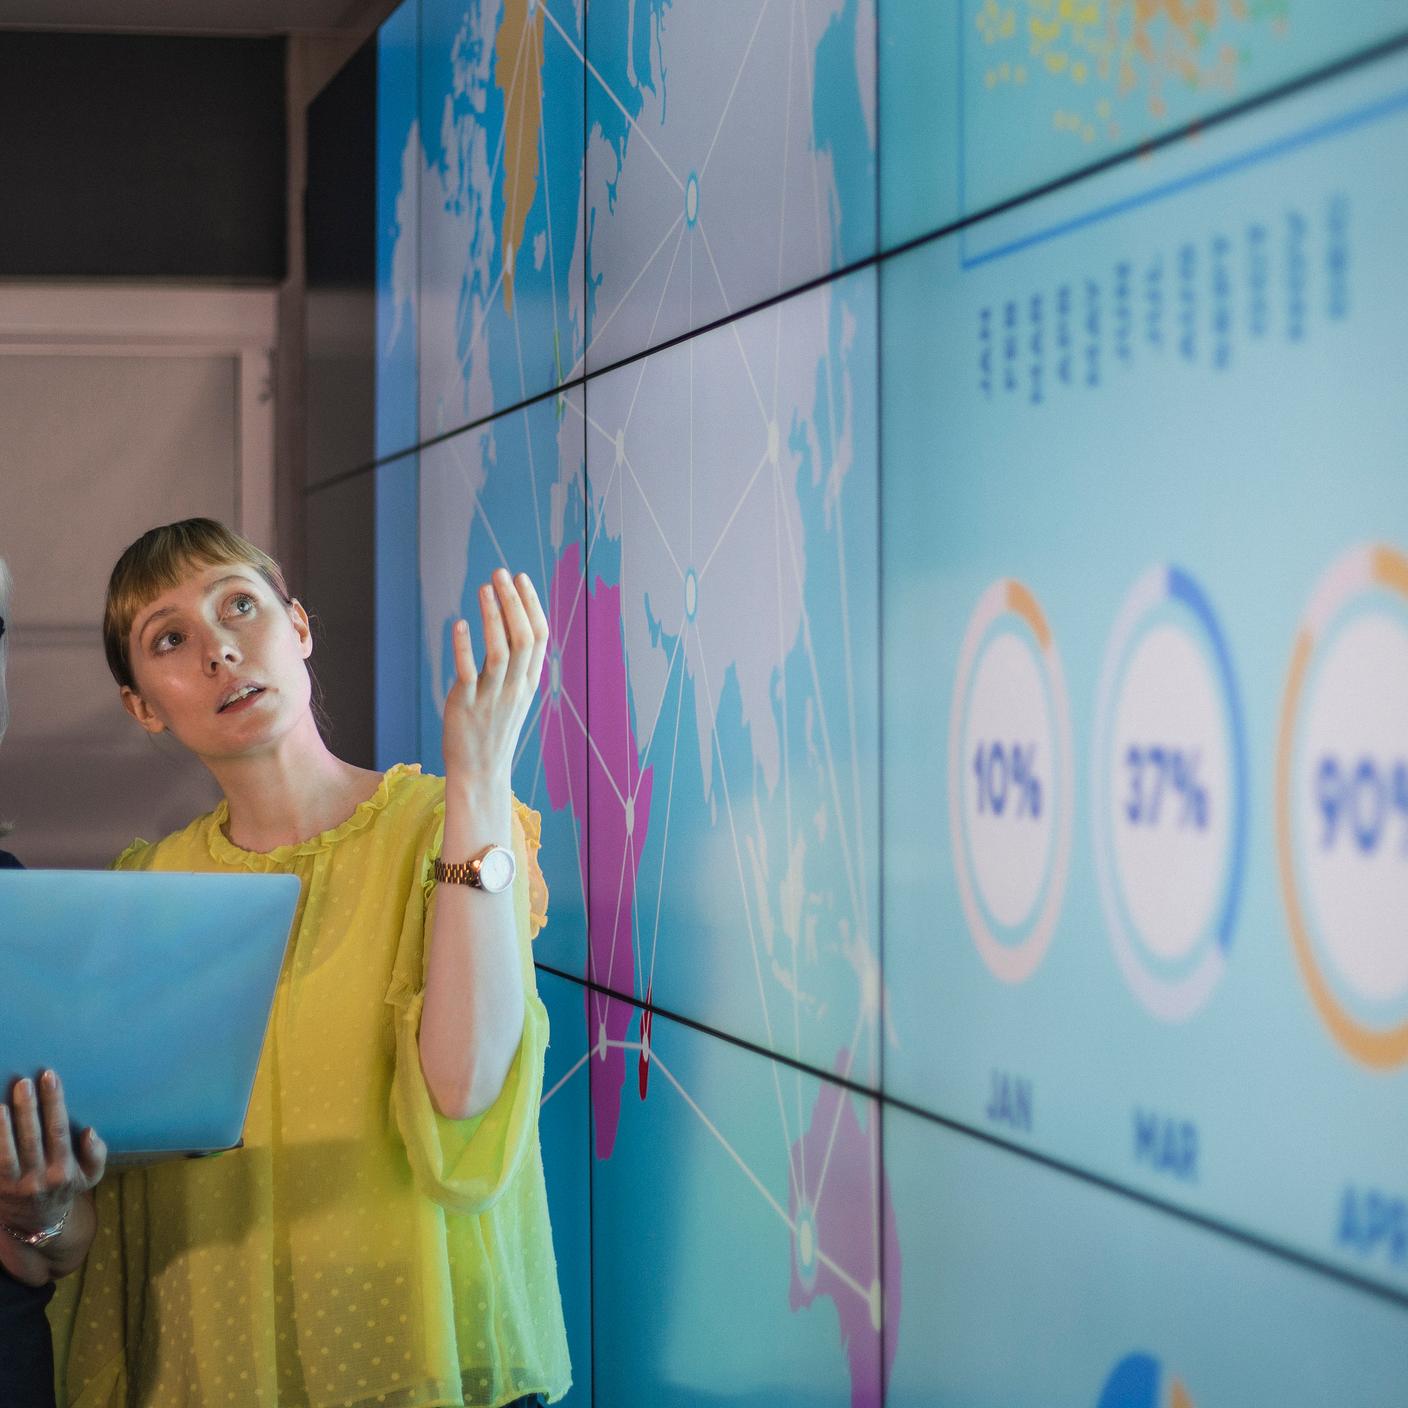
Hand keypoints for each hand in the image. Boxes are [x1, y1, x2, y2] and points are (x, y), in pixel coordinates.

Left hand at [0, 1071, 105, 1237]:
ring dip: (4, 1128)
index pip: (59, 1130)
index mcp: (64, 1171)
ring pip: (7, 1155)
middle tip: (23, 1082)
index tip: (50, 1077)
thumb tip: (89, 1132)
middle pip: (32, 1139)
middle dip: (28, 1109)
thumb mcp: (91, 1175)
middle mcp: (40, 1179)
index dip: (54, 1103)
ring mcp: (15, 1186)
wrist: (38, 1224)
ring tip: (2, 1104)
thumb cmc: (66, 1187)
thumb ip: (96, 1153)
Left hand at [442, 568, 548, 800]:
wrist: (480, 771)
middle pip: (523, 638)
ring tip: (484, 588)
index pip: (540, 637)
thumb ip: (514, 662)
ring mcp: (492, 697)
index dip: (531, 605)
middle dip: (513, 602)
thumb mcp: (512, 694)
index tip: (520, 578)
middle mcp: (515, 687)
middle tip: (501, 573)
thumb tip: (509, 621)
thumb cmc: (494, 728)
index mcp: (529, 682)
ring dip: (493, 616)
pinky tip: (459, 623)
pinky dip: (464, 647)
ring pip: (500, 651)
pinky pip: (468, 672)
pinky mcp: (466, 705)